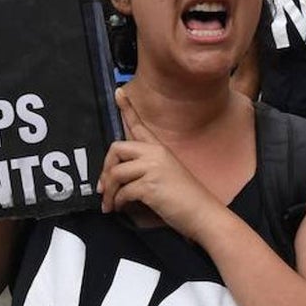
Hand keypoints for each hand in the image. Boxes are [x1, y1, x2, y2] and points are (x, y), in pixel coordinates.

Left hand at [96, 87, 222, 240]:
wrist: (202, 213)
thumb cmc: (184, 197)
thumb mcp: (166, 174)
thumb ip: (145, 169)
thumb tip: (118, 177)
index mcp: (159, 149)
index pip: (140, 125)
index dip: (127, 108)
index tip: (118, 92)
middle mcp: (155, 154)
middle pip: (117, 149)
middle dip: (105, 169)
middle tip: (103, 187)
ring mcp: (153, 168)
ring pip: (116, 173)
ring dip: (109, 192)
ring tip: (110, 204)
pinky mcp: (151, 186)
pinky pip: (123, 191)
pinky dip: (118, 202)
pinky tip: (121, 208)